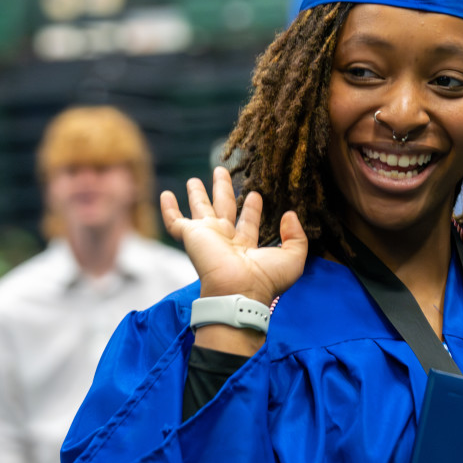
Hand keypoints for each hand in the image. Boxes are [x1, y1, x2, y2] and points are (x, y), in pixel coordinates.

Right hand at [161, 167, 307, 306]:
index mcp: (246, 246)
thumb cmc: (266, 278)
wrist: (239, 290)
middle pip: (223, 209)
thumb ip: (297, 237)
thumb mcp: (293, 258)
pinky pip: (175, 221)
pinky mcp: (192, 236)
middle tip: (221, 172)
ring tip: (194, 179)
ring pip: (200, 209)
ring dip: (197, 194)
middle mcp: (225, 240)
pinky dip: (168, 209)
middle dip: (223, 190)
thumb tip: (289, 215)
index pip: (247, 222)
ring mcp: (207, 237)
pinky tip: (165, 194)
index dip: (252, 208)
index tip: (255, 194)